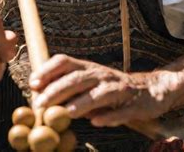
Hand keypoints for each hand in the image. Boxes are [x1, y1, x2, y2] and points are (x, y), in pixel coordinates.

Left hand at [30, 54, 176, 126]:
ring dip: (82, 102)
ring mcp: (118, 88)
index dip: (48, 70)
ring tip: (67, 113)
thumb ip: (68, 87)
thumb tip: (39, 94)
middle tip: (40, 104)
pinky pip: (120, 111)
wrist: (151, 90)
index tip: (33, 83)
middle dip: (57, 90)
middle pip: (77, 78)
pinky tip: (97, 122)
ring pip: (98, 93)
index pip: (65, 61)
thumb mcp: (89, 82)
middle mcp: (101, 74)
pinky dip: (109, 117)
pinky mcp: (133, 104)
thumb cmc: (111, 88)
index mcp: (88, 67)